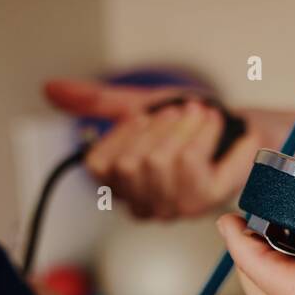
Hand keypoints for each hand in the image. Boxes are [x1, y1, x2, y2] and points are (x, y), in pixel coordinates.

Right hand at [44, 78, 261, 218]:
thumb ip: (98, 102)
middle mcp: (147, 204)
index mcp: (124, 189)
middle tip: (185, 109)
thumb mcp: (140, 106)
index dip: (123, 134)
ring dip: (186, 126)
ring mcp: (177, 206)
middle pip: (134, 163)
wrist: (244, 131)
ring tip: (203, 115)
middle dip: (160, 125)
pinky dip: (207, 133)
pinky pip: (193, 160)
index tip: (145, 115)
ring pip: (163, 161)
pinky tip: (219, 127)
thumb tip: (49, 87)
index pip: (101, 165)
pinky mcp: (208, 200)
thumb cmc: (191, 124)